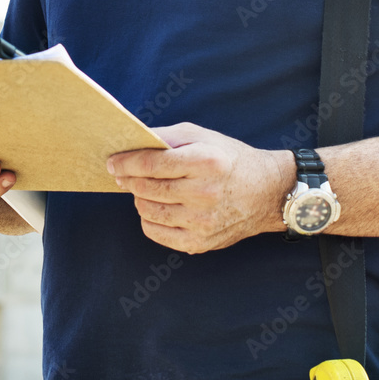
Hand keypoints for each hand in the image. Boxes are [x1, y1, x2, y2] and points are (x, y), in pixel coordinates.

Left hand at [107, 123, 292, 253]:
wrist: (266, 193)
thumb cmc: (229, 159)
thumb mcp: (203, 136)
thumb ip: (168, 137)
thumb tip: (132, 144)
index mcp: (206, 161)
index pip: (152, 164)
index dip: (126, 162)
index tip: (112, 162)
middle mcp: (205, 193)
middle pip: (147, 188)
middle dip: (129, 179)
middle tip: (123, 173)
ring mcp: (202, 221)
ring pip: (148, 211)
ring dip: (139, 198)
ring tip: (144, 188)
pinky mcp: (200, 243)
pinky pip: (157, 233)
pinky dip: (149, 219)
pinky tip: (156, 207)